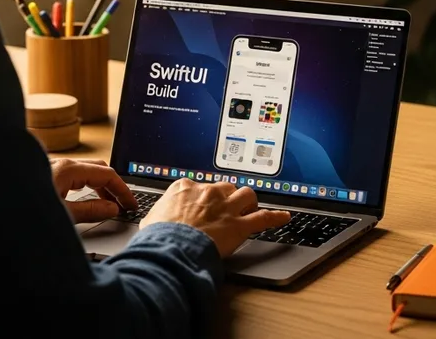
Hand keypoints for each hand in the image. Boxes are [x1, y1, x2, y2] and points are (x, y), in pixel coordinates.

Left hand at [51, 159, 137, 223]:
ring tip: (109, 204)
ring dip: (101, 186)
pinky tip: (87, 197)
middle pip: (99, 169)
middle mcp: (62, 164)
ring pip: (86, 171)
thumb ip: (89, 211)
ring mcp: (53, 168)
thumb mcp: (62, 214)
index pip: (107, 174)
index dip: (123, 190)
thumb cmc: (23, 211)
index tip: (131, 204)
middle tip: (123, 204)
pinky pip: (74, 175)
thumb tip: (112, 209)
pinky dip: (87, 185)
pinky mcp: (46, 175)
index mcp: (68, 169)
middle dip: (114, 186)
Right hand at [141, 179, 290, 256]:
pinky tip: (283, 217)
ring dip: (248, 202)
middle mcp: (209, 193)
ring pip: (247, 195)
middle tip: (226, 209)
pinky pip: (264, 218)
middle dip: (228, 197)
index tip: (205, 203)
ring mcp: (226, 207)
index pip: (202, 186)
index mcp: (186, 187)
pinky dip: (275, 217)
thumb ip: (161, 213)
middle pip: (226, 188)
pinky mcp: (239, 225)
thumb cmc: (159, 238)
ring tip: (248, 208)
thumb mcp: (152, 219)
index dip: (206, 197)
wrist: (170, 249)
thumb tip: (158, 219)